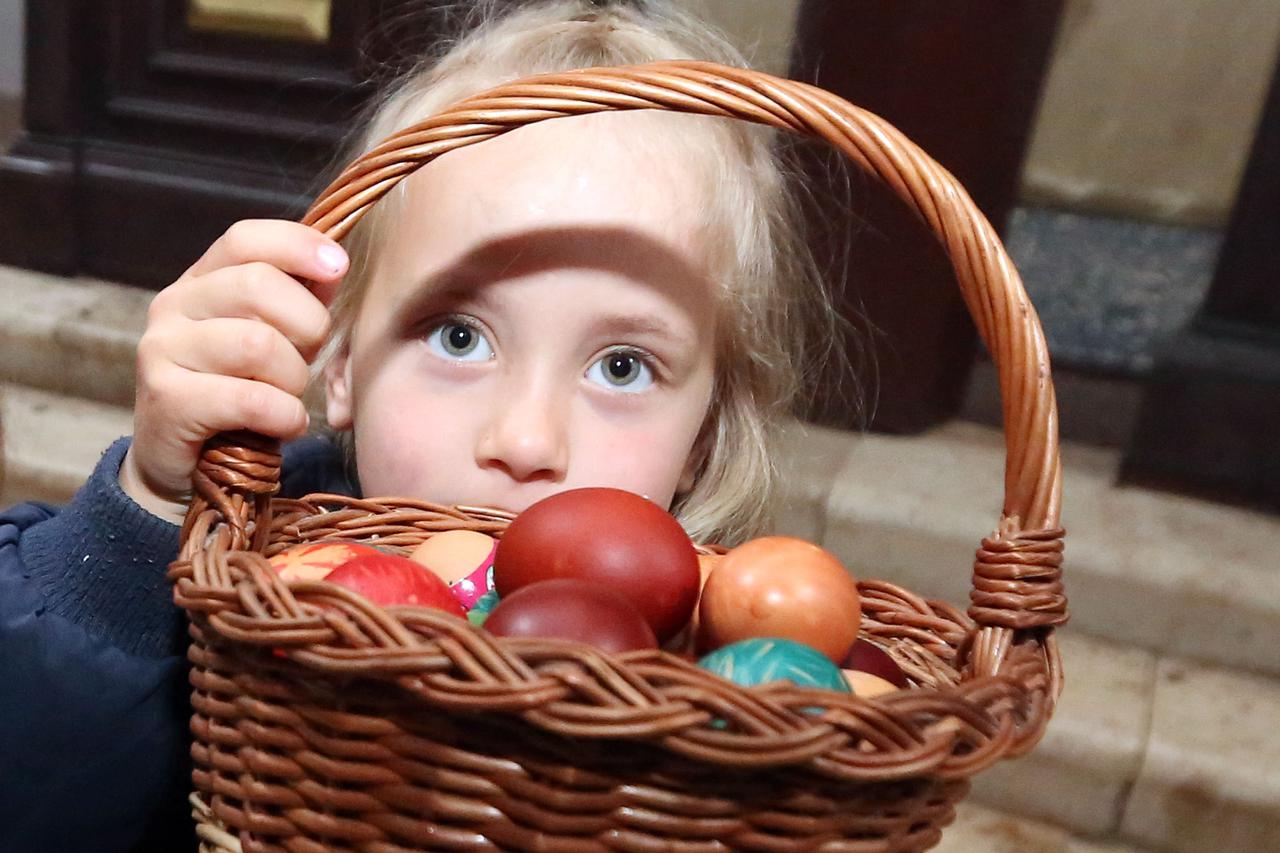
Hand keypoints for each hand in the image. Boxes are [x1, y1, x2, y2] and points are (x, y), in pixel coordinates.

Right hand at [120, 220, 347, 522]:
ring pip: (258, 344)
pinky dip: (284, 416)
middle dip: (307, 326)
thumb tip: (333, 263)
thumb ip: (299, 300)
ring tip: (288, 398)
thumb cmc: (239, 394)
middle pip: (258, 286)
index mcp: (201, 281)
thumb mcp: (272, 339)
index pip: (245, 239)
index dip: (297, 245)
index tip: (339, 267)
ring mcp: (162, 350)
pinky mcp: (165, 399)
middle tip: (308, 360)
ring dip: (293, 378)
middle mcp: (173, 306)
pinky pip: (249, 399)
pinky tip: (284, 425)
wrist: (183, 464)